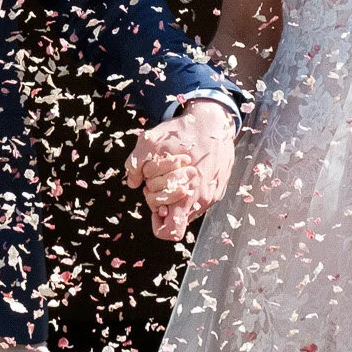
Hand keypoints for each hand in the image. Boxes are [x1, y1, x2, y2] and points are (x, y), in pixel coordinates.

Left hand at [124, 101, 236, 240]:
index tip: (155, 207)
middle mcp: (202, 199)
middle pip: (174, 217)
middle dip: (162, 202)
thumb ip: (136, 164)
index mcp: (186, 194)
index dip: (158, 224)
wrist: (215, 120)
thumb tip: (132, 183)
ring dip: (175, 196)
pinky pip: (199, 199)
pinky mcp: (218, 188)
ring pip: (187, 209)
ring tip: (174, 175)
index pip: (172, 231)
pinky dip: (189, 189)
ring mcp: (212, 195)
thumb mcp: (150, 141)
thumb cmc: (184, 131)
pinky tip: (186, 171)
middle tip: (160, 182)